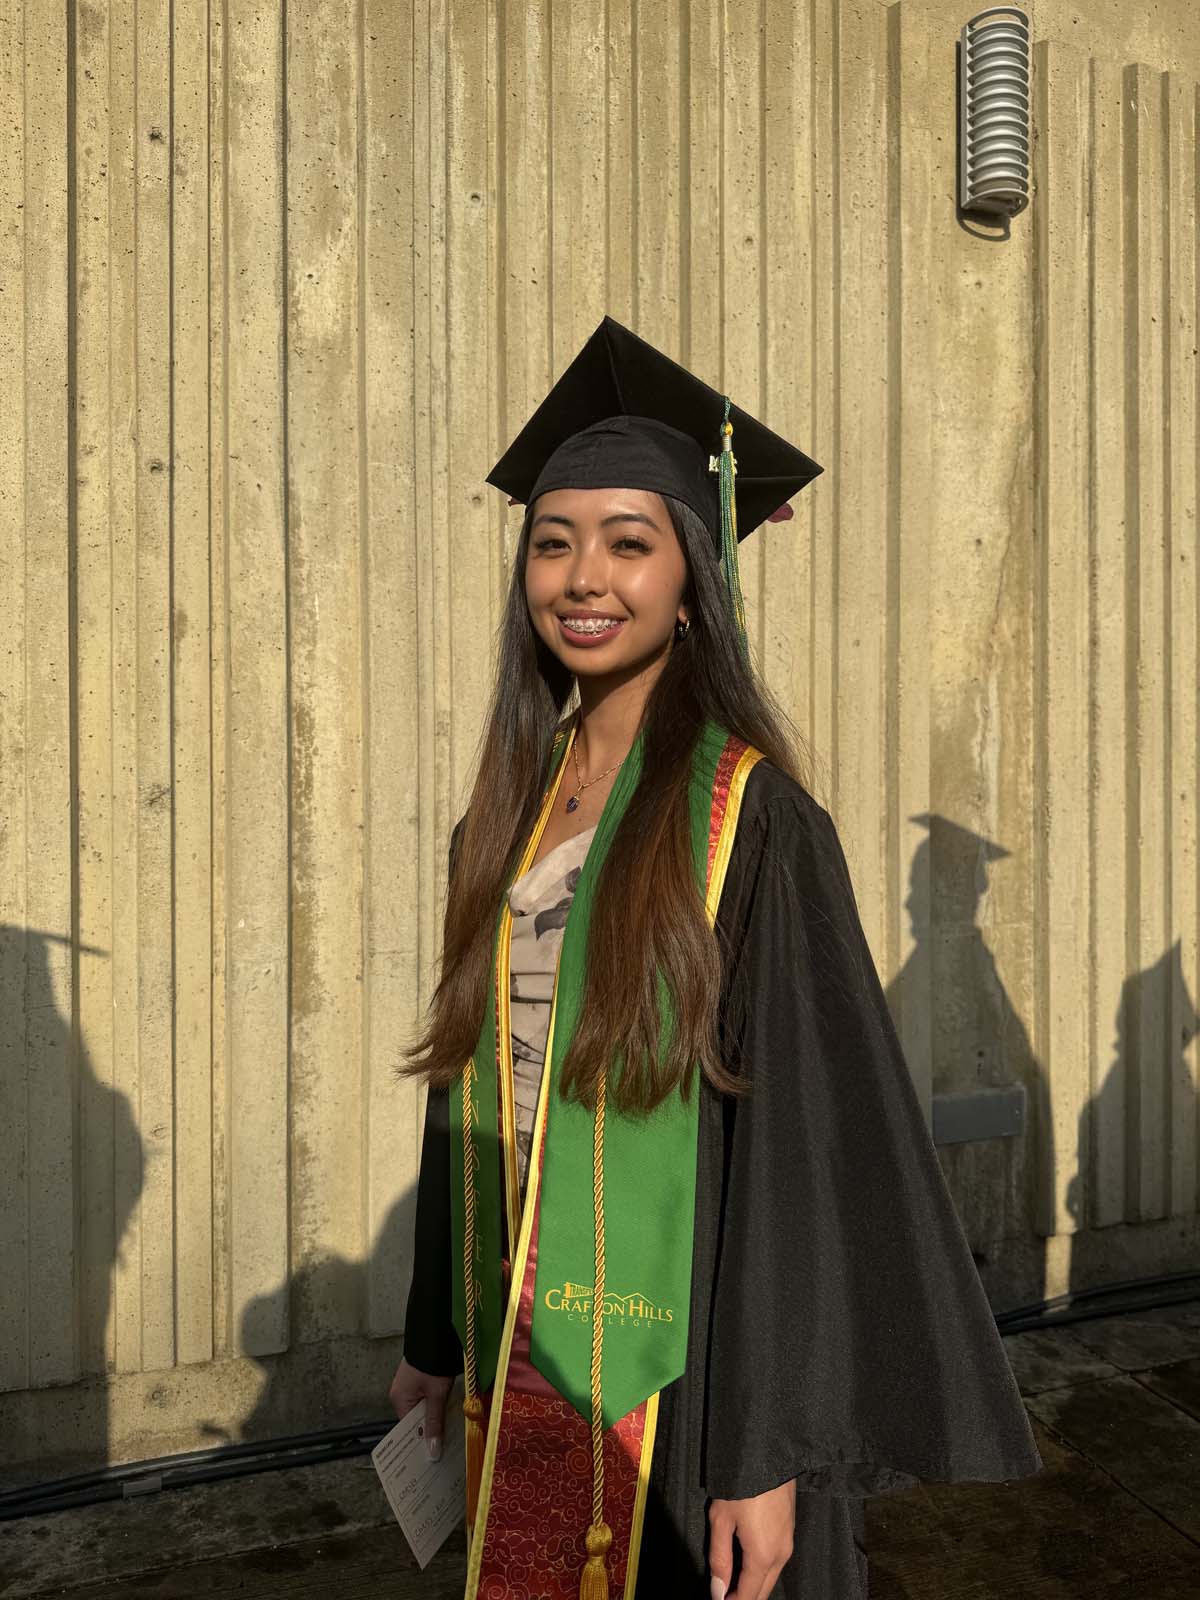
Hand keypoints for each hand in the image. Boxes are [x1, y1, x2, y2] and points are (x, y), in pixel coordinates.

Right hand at [388, 1357, 453, 1459]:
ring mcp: (409, 1387)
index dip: (420, 1442)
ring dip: (434, 1419)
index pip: (408, 1429)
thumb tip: (432, 1452)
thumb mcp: (436, 1396)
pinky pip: (425, 1401)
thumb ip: (434, 1423)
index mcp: (399, 1400)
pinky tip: (447, 1415)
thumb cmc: (434, 1364)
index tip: (431, 1457)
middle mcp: (401, 1395)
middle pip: (415, 1421)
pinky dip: (435, 1408)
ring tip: (447, 1435)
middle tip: (442, 1450)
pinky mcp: (419, 1381)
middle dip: (428, 1432)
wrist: (436, 1335)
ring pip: (422, 1411)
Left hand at [708, 1477, 795, 1599]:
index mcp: (763, 1555)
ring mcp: (788, 1542)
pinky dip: (762, 1570)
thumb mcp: (721, 1519)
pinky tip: (746, 1563)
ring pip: (771, 1577)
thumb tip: (718, 1590)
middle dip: (744, 1597)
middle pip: (763, 1591)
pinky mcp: (790, 1530)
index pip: (749, 1596)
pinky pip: (777, 1561)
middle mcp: (781, 1554)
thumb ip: (719, 1558)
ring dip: (753, 1585)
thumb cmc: (742, 1483)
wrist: (769, 1452)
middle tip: (723, 1595)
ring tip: (731, 1582)